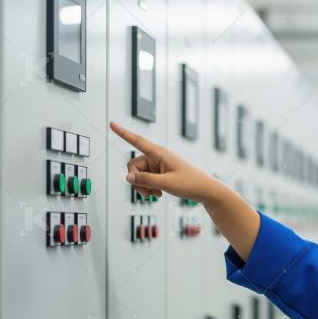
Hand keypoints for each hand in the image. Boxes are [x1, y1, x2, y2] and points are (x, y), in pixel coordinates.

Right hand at [110, 121, 224, 202]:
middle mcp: (158, 157)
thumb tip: (128, 177)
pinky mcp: (161, 173)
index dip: (123, 133)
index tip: (112, 123)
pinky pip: (147, 179)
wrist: (205, 190)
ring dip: (144, 186)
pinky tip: (158, 193)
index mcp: (160, 153)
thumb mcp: (166, 184)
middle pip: (134, 165)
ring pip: (139, 174)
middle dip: (137, 180)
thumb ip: (145, 180)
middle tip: (146, 193)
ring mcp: (159, 165)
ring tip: (155, 194)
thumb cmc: (190, 183)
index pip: (138, 141)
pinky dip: (149, 187)